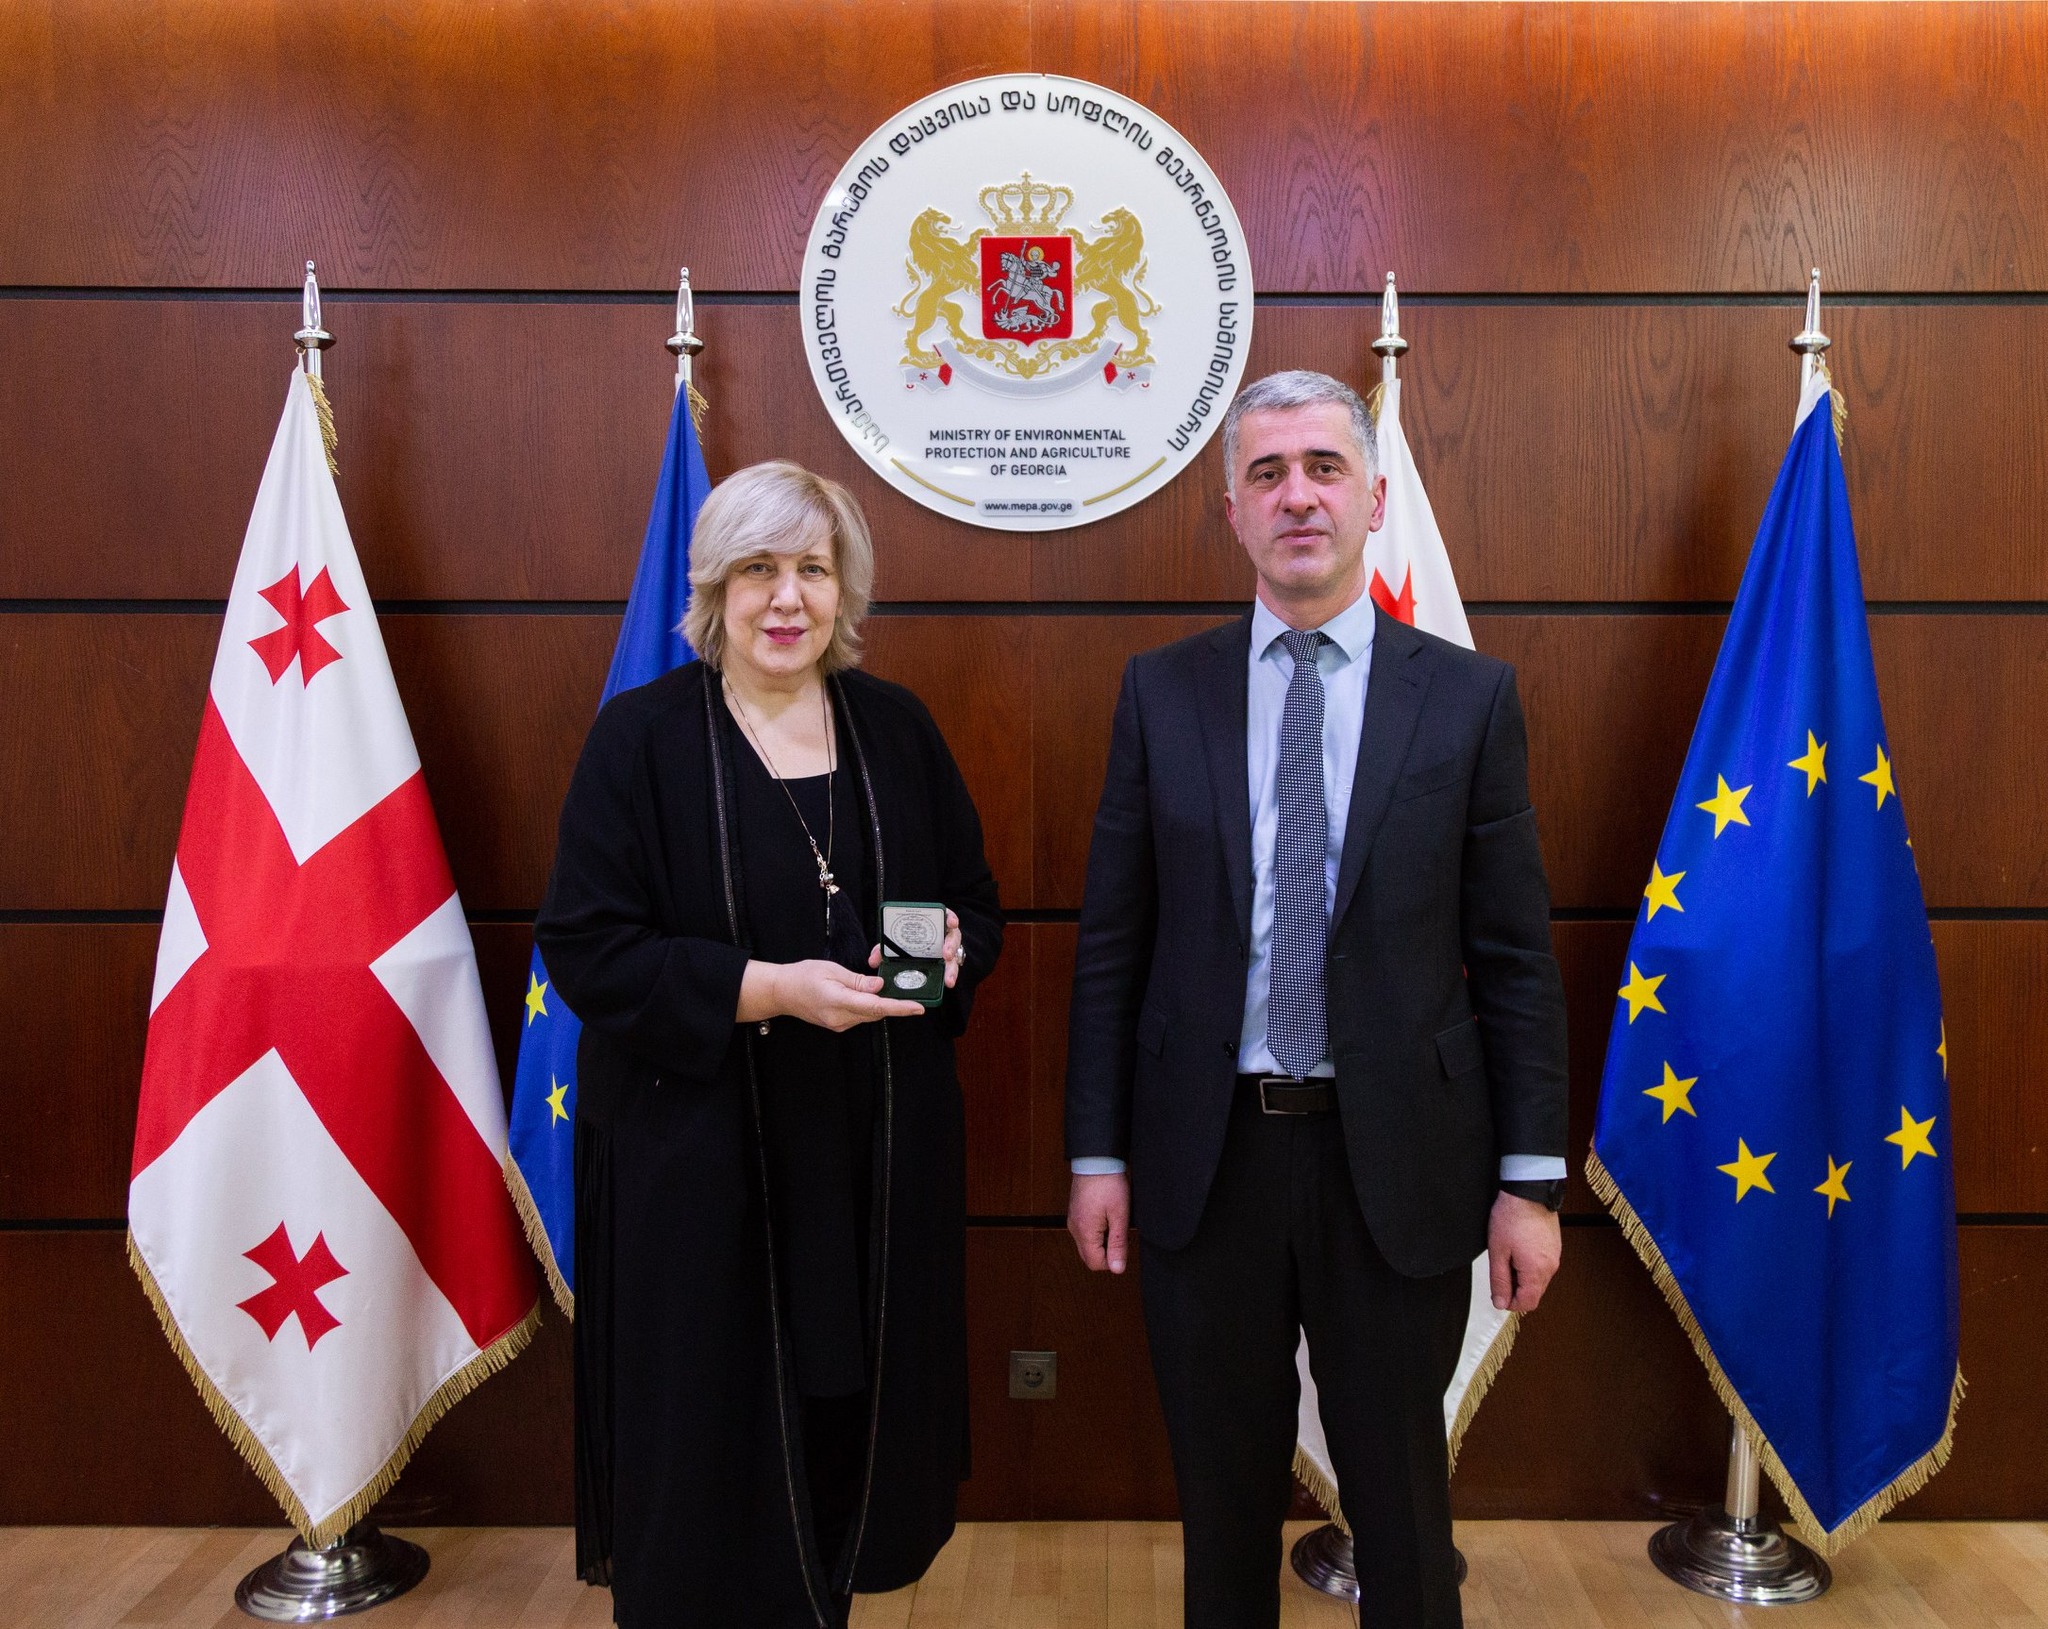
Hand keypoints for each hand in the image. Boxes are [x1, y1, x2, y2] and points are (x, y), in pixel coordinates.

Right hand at [741, 959, 923, 1031]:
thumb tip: (879, 986)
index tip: (918, 1008)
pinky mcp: (838, 1025)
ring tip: (884, 988)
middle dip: (893, 1002)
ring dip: (880, 1004)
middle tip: (909, 989)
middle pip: (876, 1012)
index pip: (876, 1007)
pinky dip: (869, 1007)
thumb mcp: (831, 970)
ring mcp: (839, 1024)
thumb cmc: (803, 976)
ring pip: (870, 1015)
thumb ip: (857, 981)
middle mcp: (840, 1018)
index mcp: (838, 1001)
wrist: (782, 992)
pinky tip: (867, 995)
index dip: (899, 1008)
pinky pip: (861, 1016)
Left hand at [865, 908, 965, 989]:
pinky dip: (950, 974)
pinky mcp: (948, 963)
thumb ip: (884, 948)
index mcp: (934, 923)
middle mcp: (944, 935)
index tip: (951, 922)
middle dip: (951, 946)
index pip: (946, 916)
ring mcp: (948, 950)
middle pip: (953, 938)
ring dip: (952, 967)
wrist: (910, 953)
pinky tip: (948, 982)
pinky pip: (952, 968)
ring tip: (948, 979)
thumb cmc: (906, 943)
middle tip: (946, 955)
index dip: (950, 918)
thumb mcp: (895, 942)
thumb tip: (873, 960)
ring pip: (955, 956)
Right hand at [1067, 1172, 1130, 1274]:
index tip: (1122, 1243)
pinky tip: (1107, 1216)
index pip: (1094, 1263)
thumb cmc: (1109, 1184)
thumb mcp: (1120, 1215)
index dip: (1111, 1260)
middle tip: (1119, 1231)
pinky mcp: (1075, 1213)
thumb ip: (1118, 1244)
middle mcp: (1074, 1229)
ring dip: (1102, 1241)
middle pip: (1089, 1256)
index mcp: (1084, 1231)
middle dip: (1106, 1252)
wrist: (1096, 1159)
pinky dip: (1097, 1232)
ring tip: (1114, 1220)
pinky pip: (1084, 1233)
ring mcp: (1073, 1220)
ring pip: (1087, 1244)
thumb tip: (1116, 1269)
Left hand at [1487, 1190, 1560, 1311]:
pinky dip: (1530, 1265)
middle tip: (1500, 1269)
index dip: (1510, 1302)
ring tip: (1508, 1255)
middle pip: (1534, 1293)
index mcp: (1536, 1272)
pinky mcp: (1555, 1247)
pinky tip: (1518, 1249)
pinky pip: (1543, 1266)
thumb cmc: (1512, 1217)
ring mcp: (1555, 1257)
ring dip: (1522, 1276)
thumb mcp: (1498, 1252)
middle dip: (1515, 1289)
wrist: (1529, 1192)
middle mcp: (1551, 1267)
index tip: (1498, 1292)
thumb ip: (1499, 1281)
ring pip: (1538, 1280)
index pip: (1527, 1303)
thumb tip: (1500, 1302)